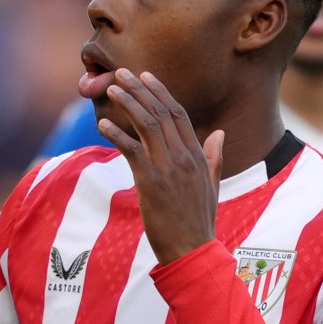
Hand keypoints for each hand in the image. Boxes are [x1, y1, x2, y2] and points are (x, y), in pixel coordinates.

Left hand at [97, 69, 223, 264]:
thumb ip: (214, 157)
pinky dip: (116, 135)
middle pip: (161, 112)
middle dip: (140, 90)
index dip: (160, 92)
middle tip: (121, 73)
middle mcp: (184, 156)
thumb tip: (220, 133)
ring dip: (128, 104)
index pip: (179, 114)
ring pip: (148, 124)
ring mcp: (168, 167)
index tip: (145, 76)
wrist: (192, 250)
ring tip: (112, 90)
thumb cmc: (199, 221)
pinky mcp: (151, 181)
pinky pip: (132, 150)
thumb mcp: (213, 186)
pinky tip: (102, 125)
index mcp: (198, 155)